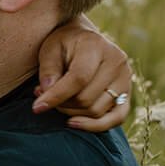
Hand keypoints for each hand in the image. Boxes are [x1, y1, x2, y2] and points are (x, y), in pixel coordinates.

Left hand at [31, 16, 133, 131]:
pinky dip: (95, 126)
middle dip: (61, 104)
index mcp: (96, 45)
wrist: (84, 40)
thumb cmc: (64, 44)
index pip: (78, 78)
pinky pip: (117, 118)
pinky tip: (74, 123)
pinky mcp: (127, 94)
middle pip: (86, 98)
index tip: (37, 107)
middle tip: (45, 98)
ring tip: (58, 101)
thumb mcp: (50, 50)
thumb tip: (46, 92)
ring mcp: (125, 79)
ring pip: (96, 111)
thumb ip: (48, 70)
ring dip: (72, 113)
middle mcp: (116, 62)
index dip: (56, 96)